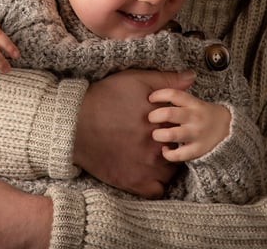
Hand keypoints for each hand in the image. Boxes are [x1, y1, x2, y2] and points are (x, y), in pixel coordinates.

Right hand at [73, 68, 194, 197]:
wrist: (75, 122)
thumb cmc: (105, 98)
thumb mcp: (136, 80)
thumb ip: (166, 80)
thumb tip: (191, 76)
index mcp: (162, 122)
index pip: (183, 128)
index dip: (177, 126)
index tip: (169, 125)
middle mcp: (158, 146)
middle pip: (179, 150)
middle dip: (173, 144)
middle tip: (161, 140)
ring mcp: (147, 167)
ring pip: (171, 171)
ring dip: (167, 164)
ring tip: (153, 155)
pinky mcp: (134, 182)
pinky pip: (157, 190)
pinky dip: (156, 183)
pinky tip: (147, 171)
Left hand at [149, 88, 231, 160]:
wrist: (231, 132)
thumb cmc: (207, 115)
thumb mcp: (197, 101)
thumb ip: (181, 95)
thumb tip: (172, 81)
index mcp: (194, 103)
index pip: (173, 94)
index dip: (159, 95)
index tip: (150, 98)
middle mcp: (194, 118)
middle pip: (169, 113)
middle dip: (154, 115)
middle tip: (151, 118)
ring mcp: (196, 134)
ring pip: (171, 134)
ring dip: (158, 134)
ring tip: (156, 134)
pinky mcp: (197, 150)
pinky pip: (177, 155)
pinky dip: (168, 153)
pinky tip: (166, 149)